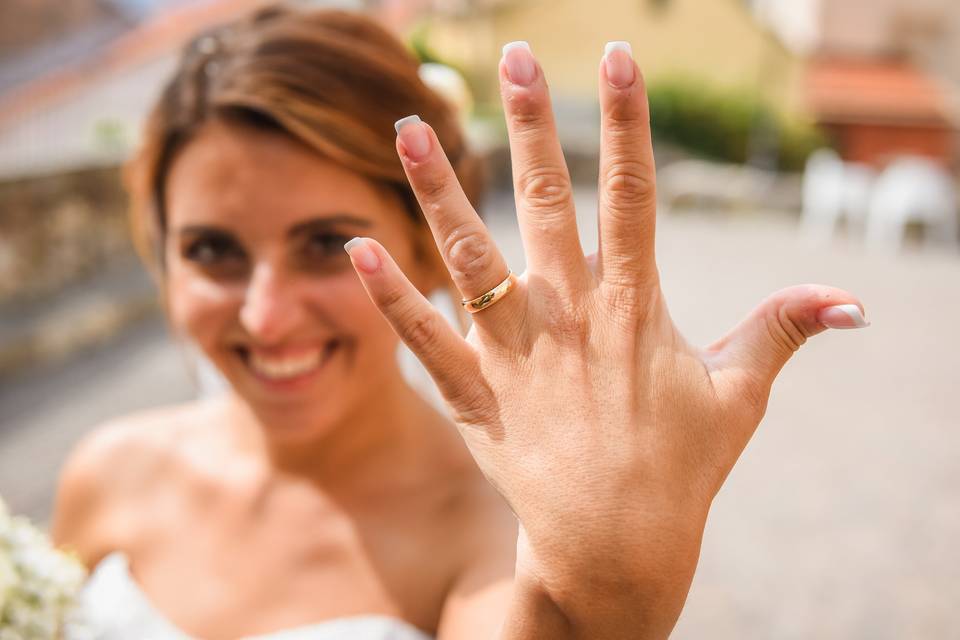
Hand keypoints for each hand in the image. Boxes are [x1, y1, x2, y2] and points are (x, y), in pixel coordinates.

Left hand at [344, 42, 867, 637]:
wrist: (616, 549)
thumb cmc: (680, 469)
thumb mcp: (740, 395)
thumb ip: (782, 331)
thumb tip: (852, 299)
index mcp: (633, 308)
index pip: (632, 195)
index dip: (626, 123)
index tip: (616, 58)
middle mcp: (568, 318)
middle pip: (546, 203)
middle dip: (529, 125)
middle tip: (513, 58)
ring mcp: (515, 354)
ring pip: (472, 257)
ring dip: (439, 190)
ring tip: (410, 125)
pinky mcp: (475, 395)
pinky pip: (426, 340)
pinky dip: (392, 297)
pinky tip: (361, 247)